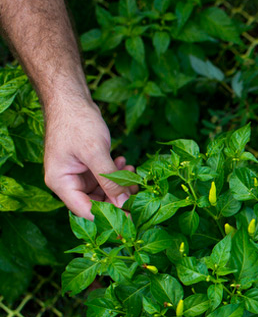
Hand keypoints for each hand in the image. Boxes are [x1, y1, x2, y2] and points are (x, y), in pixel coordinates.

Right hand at [43, 99, 135, 219]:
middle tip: (138, 190)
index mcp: (61, 183)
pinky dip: (116, 174)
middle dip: (118, 199)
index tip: (132, 217)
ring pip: (103, 192)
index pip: (86, 211)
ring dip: (120, 185)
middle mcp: (67, 182)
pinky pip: (104, 179)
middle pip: (96, 203)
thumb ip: (109, 180)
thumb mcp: (95, 152)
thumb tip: (123, 205)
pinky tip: (125, 164)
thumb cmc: (77, 122)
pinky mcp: (86, 167)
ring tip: (132, 172)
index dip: (110, 216)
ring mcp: (77, 175)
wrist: (70, 99)